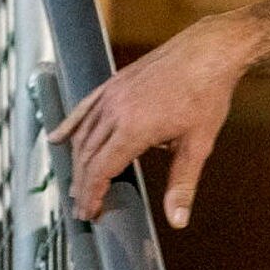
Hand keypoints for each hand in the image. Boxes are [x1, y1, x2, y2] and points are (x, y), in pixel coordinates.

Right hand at [48, 16, 247, 227]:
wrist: (211, 50)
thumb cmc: (208, 93)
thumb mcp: (199, 143)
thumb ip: (182, 184)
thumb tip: (178, 220)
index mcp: (134, 129)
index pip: (100, 171)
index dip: (91, 195)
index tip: (88, 213)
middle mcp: (115, 112)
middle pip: (87, 156)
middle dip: (82, 184)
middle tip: (82, 205)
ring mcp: (111, 95)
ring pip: (83, 134)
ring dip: (77, 161)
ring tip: (77, 182)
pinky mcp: (114, 82)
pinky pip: (84, 108)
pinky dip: (70, 125)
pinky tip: (58, 138)